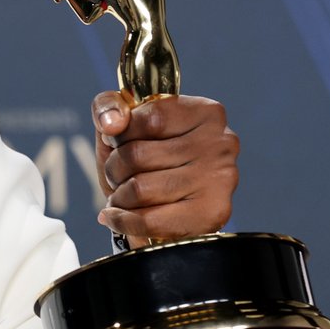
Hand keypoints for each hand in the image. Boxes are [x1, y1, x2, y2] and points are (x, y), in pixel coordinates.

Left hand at [91, 91, 238, 247]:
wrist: (164, 215)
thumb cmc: (142, 159)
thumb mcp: (121, 124)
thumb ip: (108, 107)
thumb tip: (112, 123)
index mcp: (204, 111)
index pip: (148, 118)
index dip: (120, 135)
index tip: (117, 143)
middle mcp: (220, 142)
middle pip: (138, 155)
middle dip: (115, 169)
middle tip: (118, 176)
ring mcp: (220, 179)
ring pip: (141, 189)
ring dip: (119, 196)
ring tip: (122, 196)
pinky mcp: (212, 213)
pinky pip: (150, 220)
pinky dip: (123, 221)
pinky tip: (116, 216)